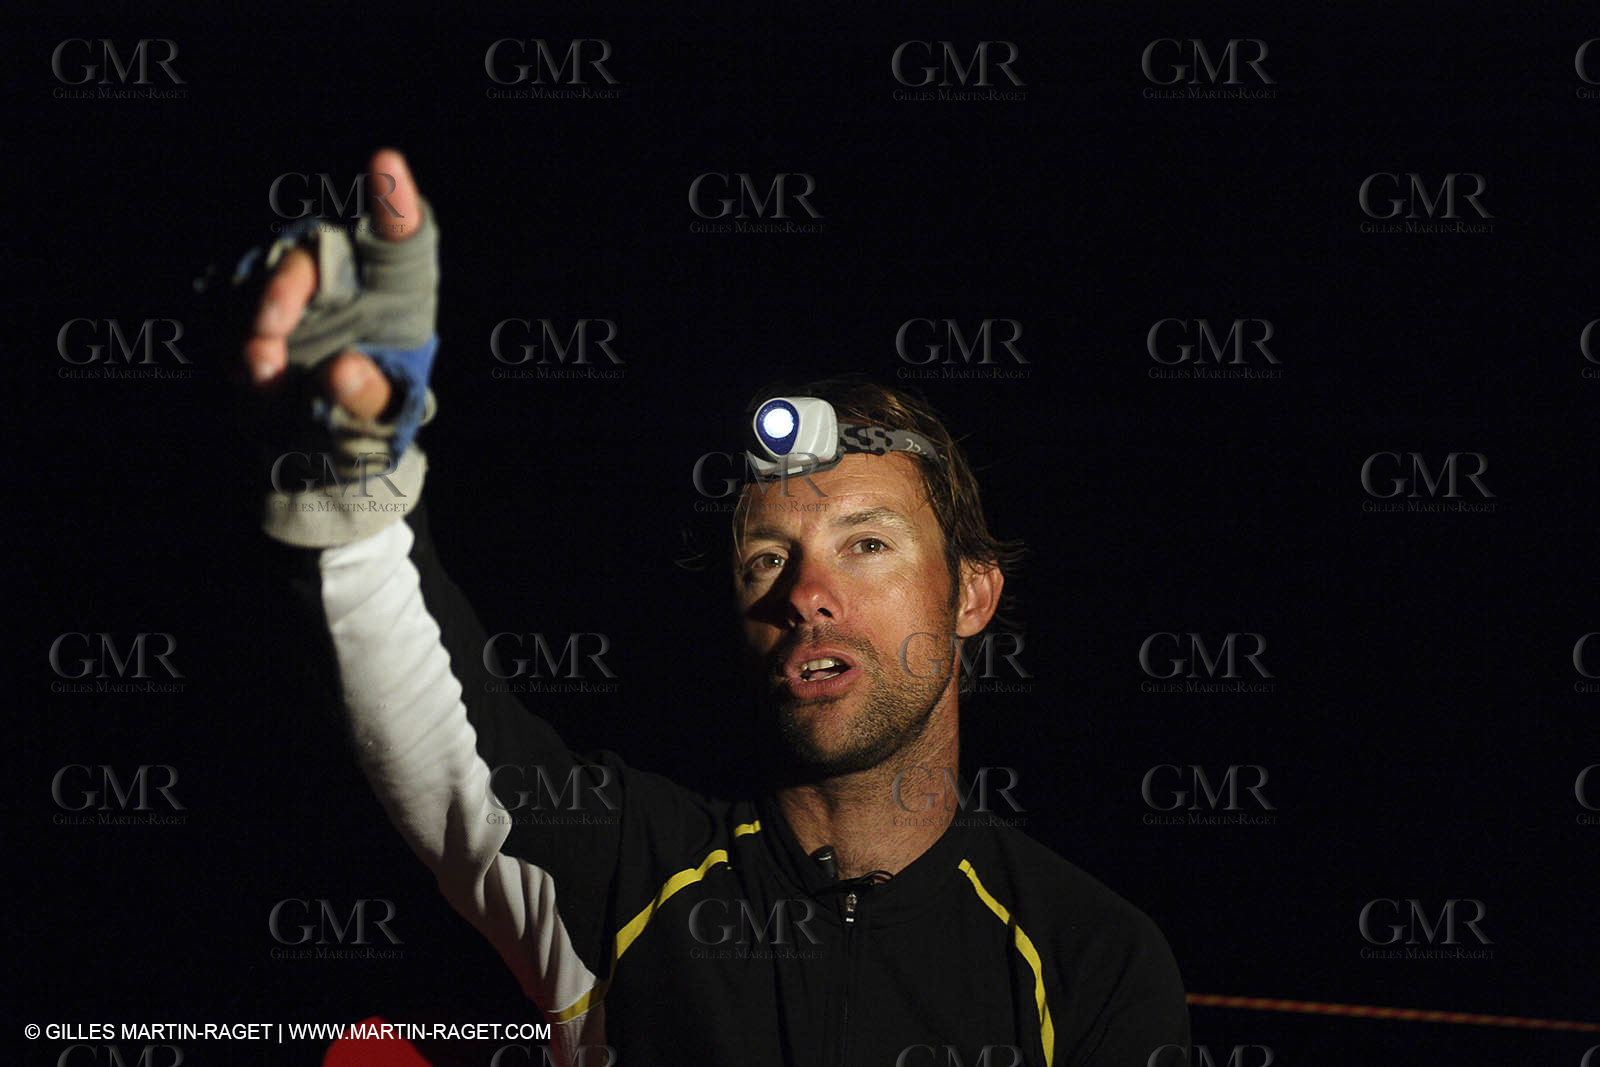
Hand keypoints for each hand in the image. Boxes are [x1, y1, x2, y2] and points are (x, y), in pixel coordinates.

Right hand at [239, 147, 422, 419]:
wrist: (317, 428)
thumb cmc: (369, 404)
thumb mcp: (381, 414)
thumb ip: (370, 397)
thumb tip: (342, 372)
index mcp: (395, 289)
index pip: (401, 236)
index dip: (392, 200)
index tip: (387, 163)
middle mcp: (343, 272)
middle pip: (311, 254)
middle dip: (284, 289)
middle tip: (269, 334)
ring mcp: (290, 282)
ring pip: (259, 278)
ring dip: (253, 326)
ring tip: (263, 373)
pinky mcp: (247, 301)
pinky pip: (227, 307)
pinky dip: (229, 341)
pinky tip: (249, 375)